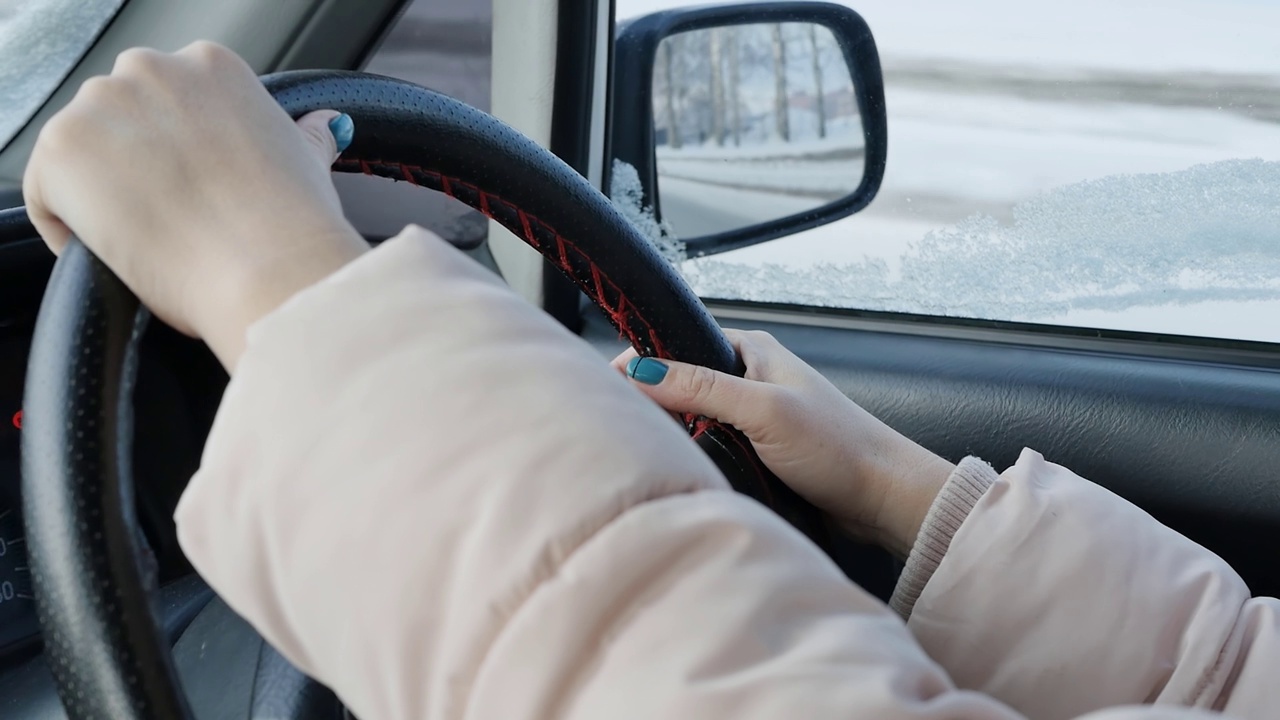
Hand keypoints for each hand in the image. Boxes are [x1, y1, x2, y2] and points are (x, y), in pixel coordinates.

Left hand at [23, 42, 367, 369]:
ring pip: (80, 154)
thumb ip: (305, 137)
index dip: (177, 155)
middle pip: (118, 117)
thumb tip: (327, 127)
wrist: (269, 269)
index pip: (167, 102)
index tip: (193, 191)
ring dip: (102, 195)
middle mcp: (153, 69)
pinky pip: (47, 195)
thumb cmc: (290, 226)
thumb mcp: (306, 165)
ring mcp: (103, 105)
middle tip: (170, 218)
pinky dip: (72, 230)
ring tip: (149, 240)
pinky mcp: (64, 149)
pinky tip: (120, 254)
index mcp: (211, 66)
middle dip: (135, 166)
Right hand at [613, 329, 955, 557]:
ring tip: (650, 454)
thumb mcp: (764, 410)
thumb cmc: (840, 447)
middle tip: (623, 427)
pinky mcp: (757, 453)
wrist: (885, 499)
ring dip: (676, 438)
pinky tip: (685, 473)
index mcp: (752, 351)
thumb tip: (641, 374)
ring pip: (692, 422)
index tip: (606, 388)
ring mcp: (753, 418)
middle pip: (679, 385)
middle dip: (653, 405)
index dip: (639, 363)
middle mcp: (750, 379)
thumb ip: (702, 389)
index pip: (676, 344)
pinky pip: (710, 451)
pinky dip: (696, 461)